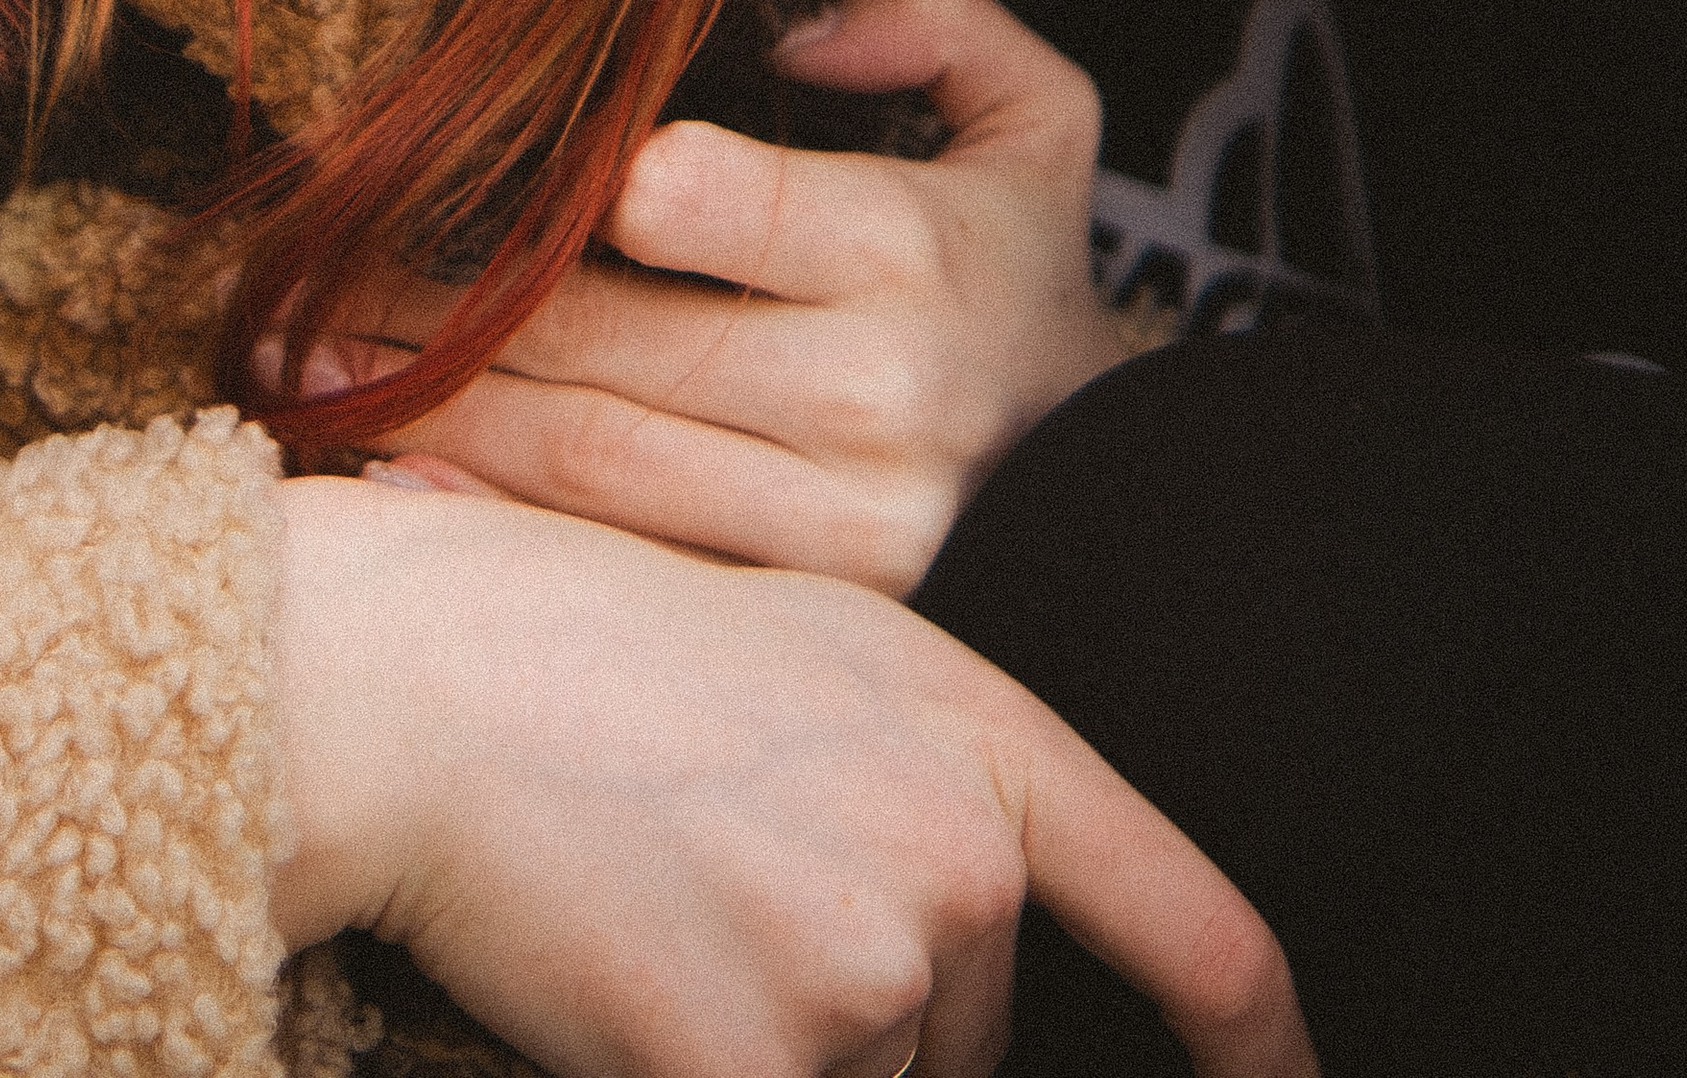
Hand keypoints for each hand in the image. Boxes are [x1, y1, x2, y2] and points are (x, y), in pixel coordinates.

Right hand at [271, 472, 1314, 1077]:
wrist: (422, 680)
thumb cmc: (588, 652)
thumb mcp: (815, 659)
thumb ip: (935, 785)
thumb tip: (981, 945)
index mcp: (982, 736)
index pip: (1199, 930)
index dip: (1264, 1045)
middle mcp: (957, 856)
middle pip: (968, 1043)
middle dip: (863, 1019)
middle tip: (710, 886)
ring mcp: (866, 967)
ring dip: (771, 1050)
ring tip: (654, 914)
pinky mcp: (756, 1066)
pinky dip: (693, 1072)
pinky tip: (622, 996)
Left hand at [285, 0, 1131, 591]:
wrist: (1116, 505)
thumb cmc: (1022, 279)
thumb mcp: (1040, 118)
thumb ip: (935, 20)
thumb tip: (799, 28)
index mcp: (905, 247)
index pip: (696, 198)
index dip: (575, 179)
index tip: (463, 155)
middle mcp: (862, 394)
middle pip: (601, 343)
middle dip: (434, 304)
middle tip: (307, 266)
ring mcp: (826, 526)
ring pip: (584, 464)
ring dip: (429, 413)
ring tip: (309, 362)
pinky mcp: (793, 615)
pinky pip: (612, 565)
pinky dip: (491, 521)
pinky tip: (389, 474)